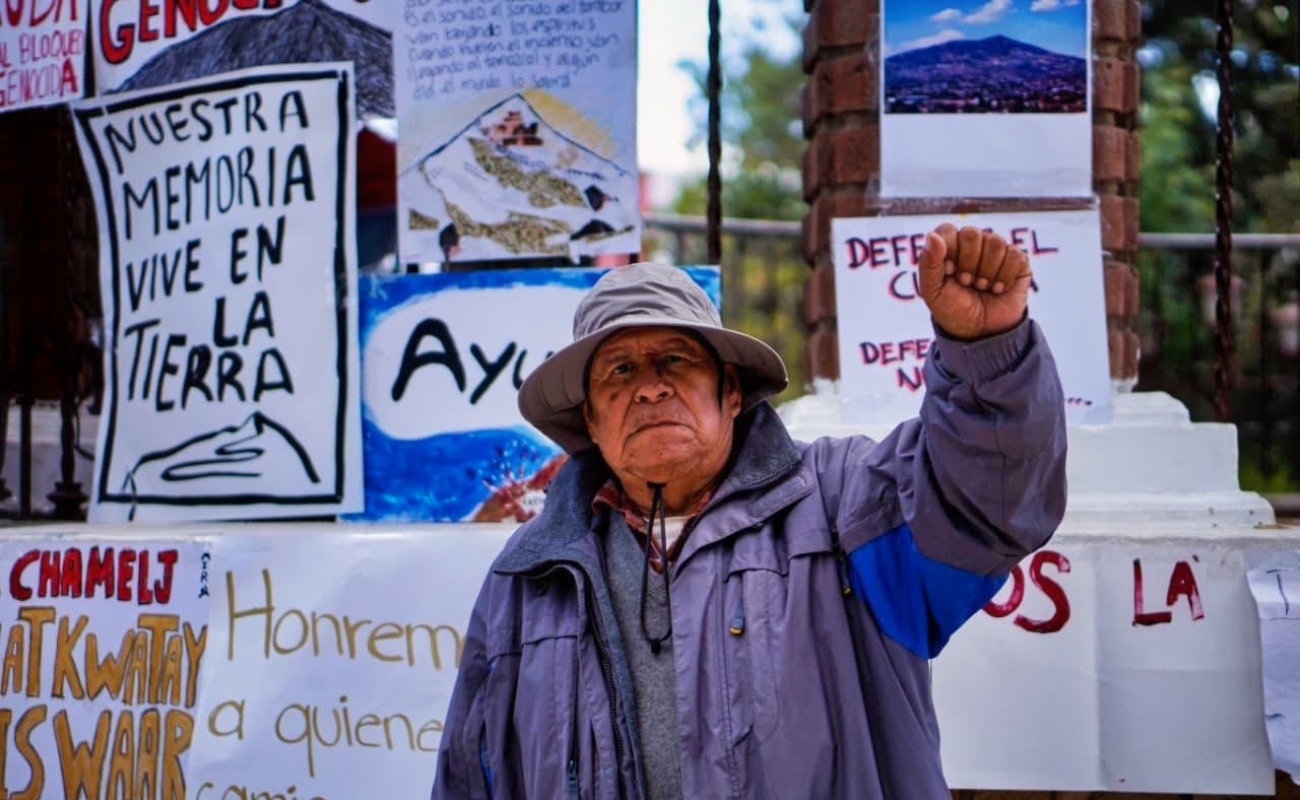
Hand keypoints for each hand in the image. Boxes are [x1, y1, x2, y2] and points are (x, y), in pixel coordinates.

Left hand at [918, 224, 1031, 339]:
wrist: (980, 332)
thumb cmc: (953, 310)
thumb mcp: (933, 291)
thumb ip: (929, 263)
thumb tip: (932, 235)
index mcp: (950, 247)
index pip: (948, 230)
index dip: (948, 252)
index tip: (949, 272)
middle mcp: (973, 244)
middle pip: (972, 234)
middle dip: (968, 263)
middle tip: (966, 282)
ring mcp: (996, 251)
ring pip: (994, 242)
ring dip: (986, 271)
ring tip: (982, 286)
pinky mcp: (1017, 262)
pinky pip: (1014, 255)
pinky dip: (1004, 276)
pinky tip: (998, 289)